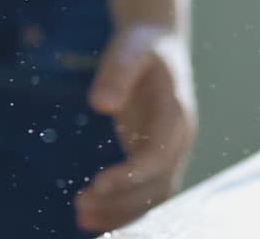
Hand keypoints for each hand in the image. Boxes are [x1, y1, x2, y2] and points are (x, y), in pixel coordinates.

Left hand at [73, 24, 196, 233]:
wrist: (159, 43)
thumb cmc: (143, 45)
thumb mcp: (131, 47)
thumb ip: (118, 73)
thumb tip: (101, 104)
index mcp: (177, 112)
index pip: (158, 155)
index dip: (132, 174)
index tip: (98, 183)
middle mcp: (178, 139)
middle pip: (155, 184)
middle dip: (120, 200)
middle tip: (81, 204)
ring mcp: (170, 150)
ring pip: (152, 195)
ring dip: (120, 211)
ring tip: (82, 216)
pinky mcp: (156, 156)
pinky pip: (144, 191)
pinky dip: (122, 207)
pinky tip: (94, 215)